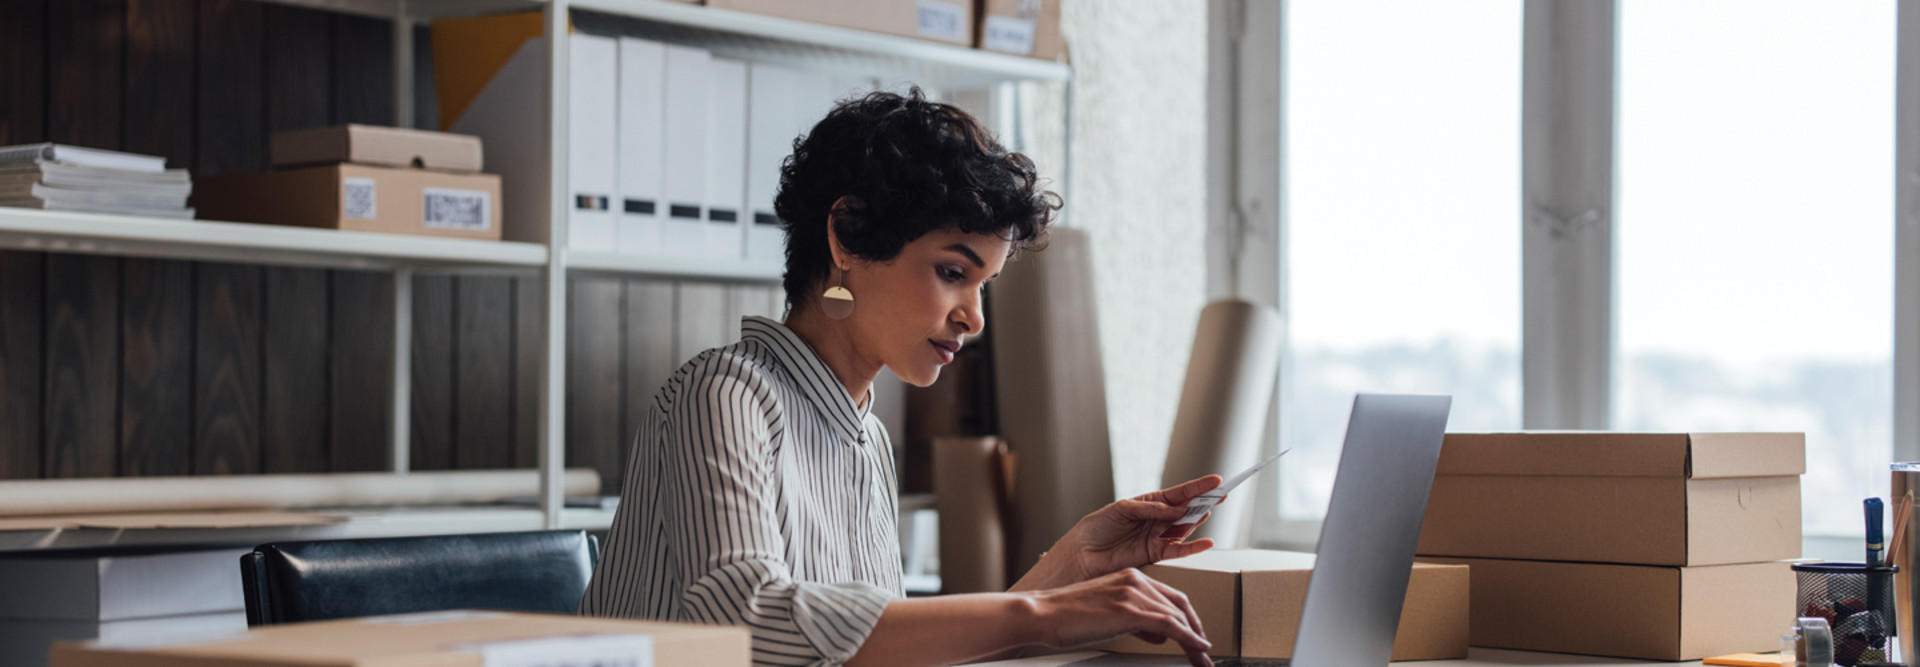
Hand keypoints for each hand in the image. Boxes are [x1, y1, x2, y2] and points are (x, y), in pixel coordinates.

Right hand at [1026, 569, 1212, 666]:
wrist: (1043, 613)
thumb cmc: (1067, 616)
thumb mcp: (1108, 615)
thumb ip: (1135, 621)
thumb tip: (1159, 635)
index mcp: (1131, 577)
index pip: (1171, 597)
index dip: (1188, 618)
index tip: (1196, 636)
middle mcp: (1136, 580)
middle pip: (1180, 605)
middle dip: (1197, 629)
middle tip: (1204, 651)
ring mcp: (1133, 593)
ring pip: (1178, 616)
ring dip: (1195, 640)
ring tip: (1202, 659)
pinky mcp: (1129, 610)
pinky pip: (1169, 625)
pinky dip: (1188, 638)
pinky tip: (1197, 648)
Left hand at [1048, 476, 1223, 583]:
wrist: (1082, 554)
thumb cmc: (1097, 527)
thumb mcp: (1121, 509)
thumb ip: (1151, 509)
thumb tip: (1177, 510)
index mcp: (1149, 503)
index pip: (1179, 493)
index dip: (1198, 486)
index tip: (1216, 480)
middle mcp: (1157, 519)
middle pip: (1187, 508)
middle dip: (1205, 501)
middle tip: (1221, 495)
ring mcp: (1158, 537)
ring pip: (1186, 527)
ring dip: (1198, 519)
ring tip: (1207, 511)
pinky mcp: (1155, 554)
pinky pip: (1179, 550)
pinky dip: (1194, 546)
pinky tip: (1207, 541)